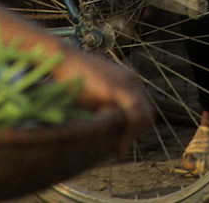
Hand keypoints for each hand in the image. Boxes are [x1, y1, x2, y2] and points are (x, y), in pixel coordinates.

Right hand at [0, 3, 152, 152]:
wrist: (61, 59)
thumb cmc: (70, 77)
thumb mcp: (92, 92)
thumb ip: (103, 104)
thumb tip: (104, 126)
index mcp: (128, 77)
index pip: (142, 107)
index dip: (134, 127)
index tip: (120, 143)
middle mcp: (132, 78)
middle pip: (147, 113)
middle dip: (136, 133)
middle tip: (119, 148)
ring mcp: (128, 82)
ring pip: (145, 115)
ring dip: (133, 135)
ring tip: (117, 149)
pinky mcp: (118, 89)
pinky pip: (135, 113)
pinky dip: (130, 132)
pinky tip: (118, 145)